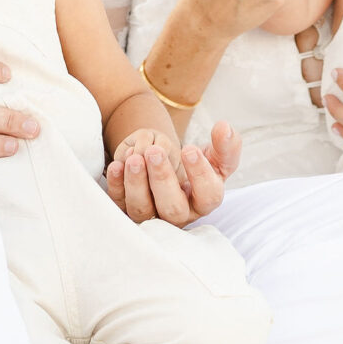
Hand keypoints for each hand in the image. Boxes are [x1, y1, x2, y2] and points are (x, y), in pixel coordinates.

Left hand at [104, 119, 240, 223]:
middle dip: (162, 179)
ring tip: (134, 159)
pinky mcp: (128, 212)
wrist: (172, 170)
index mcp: (204, 201)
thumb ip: (225, 145)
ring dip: (136, 184)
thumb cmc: (198, 166)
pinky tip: (117, 165)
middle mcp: (179, 214)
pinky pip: (120, 204)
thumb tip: (224, 127)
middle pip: (172, 208)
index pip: (208, 195)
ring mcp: (153, 215)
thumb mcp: (216, 156)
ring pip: (143, 210)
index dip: (200, 174)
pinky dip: (117, 186)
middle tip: (154, 151)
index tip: (190, 149)